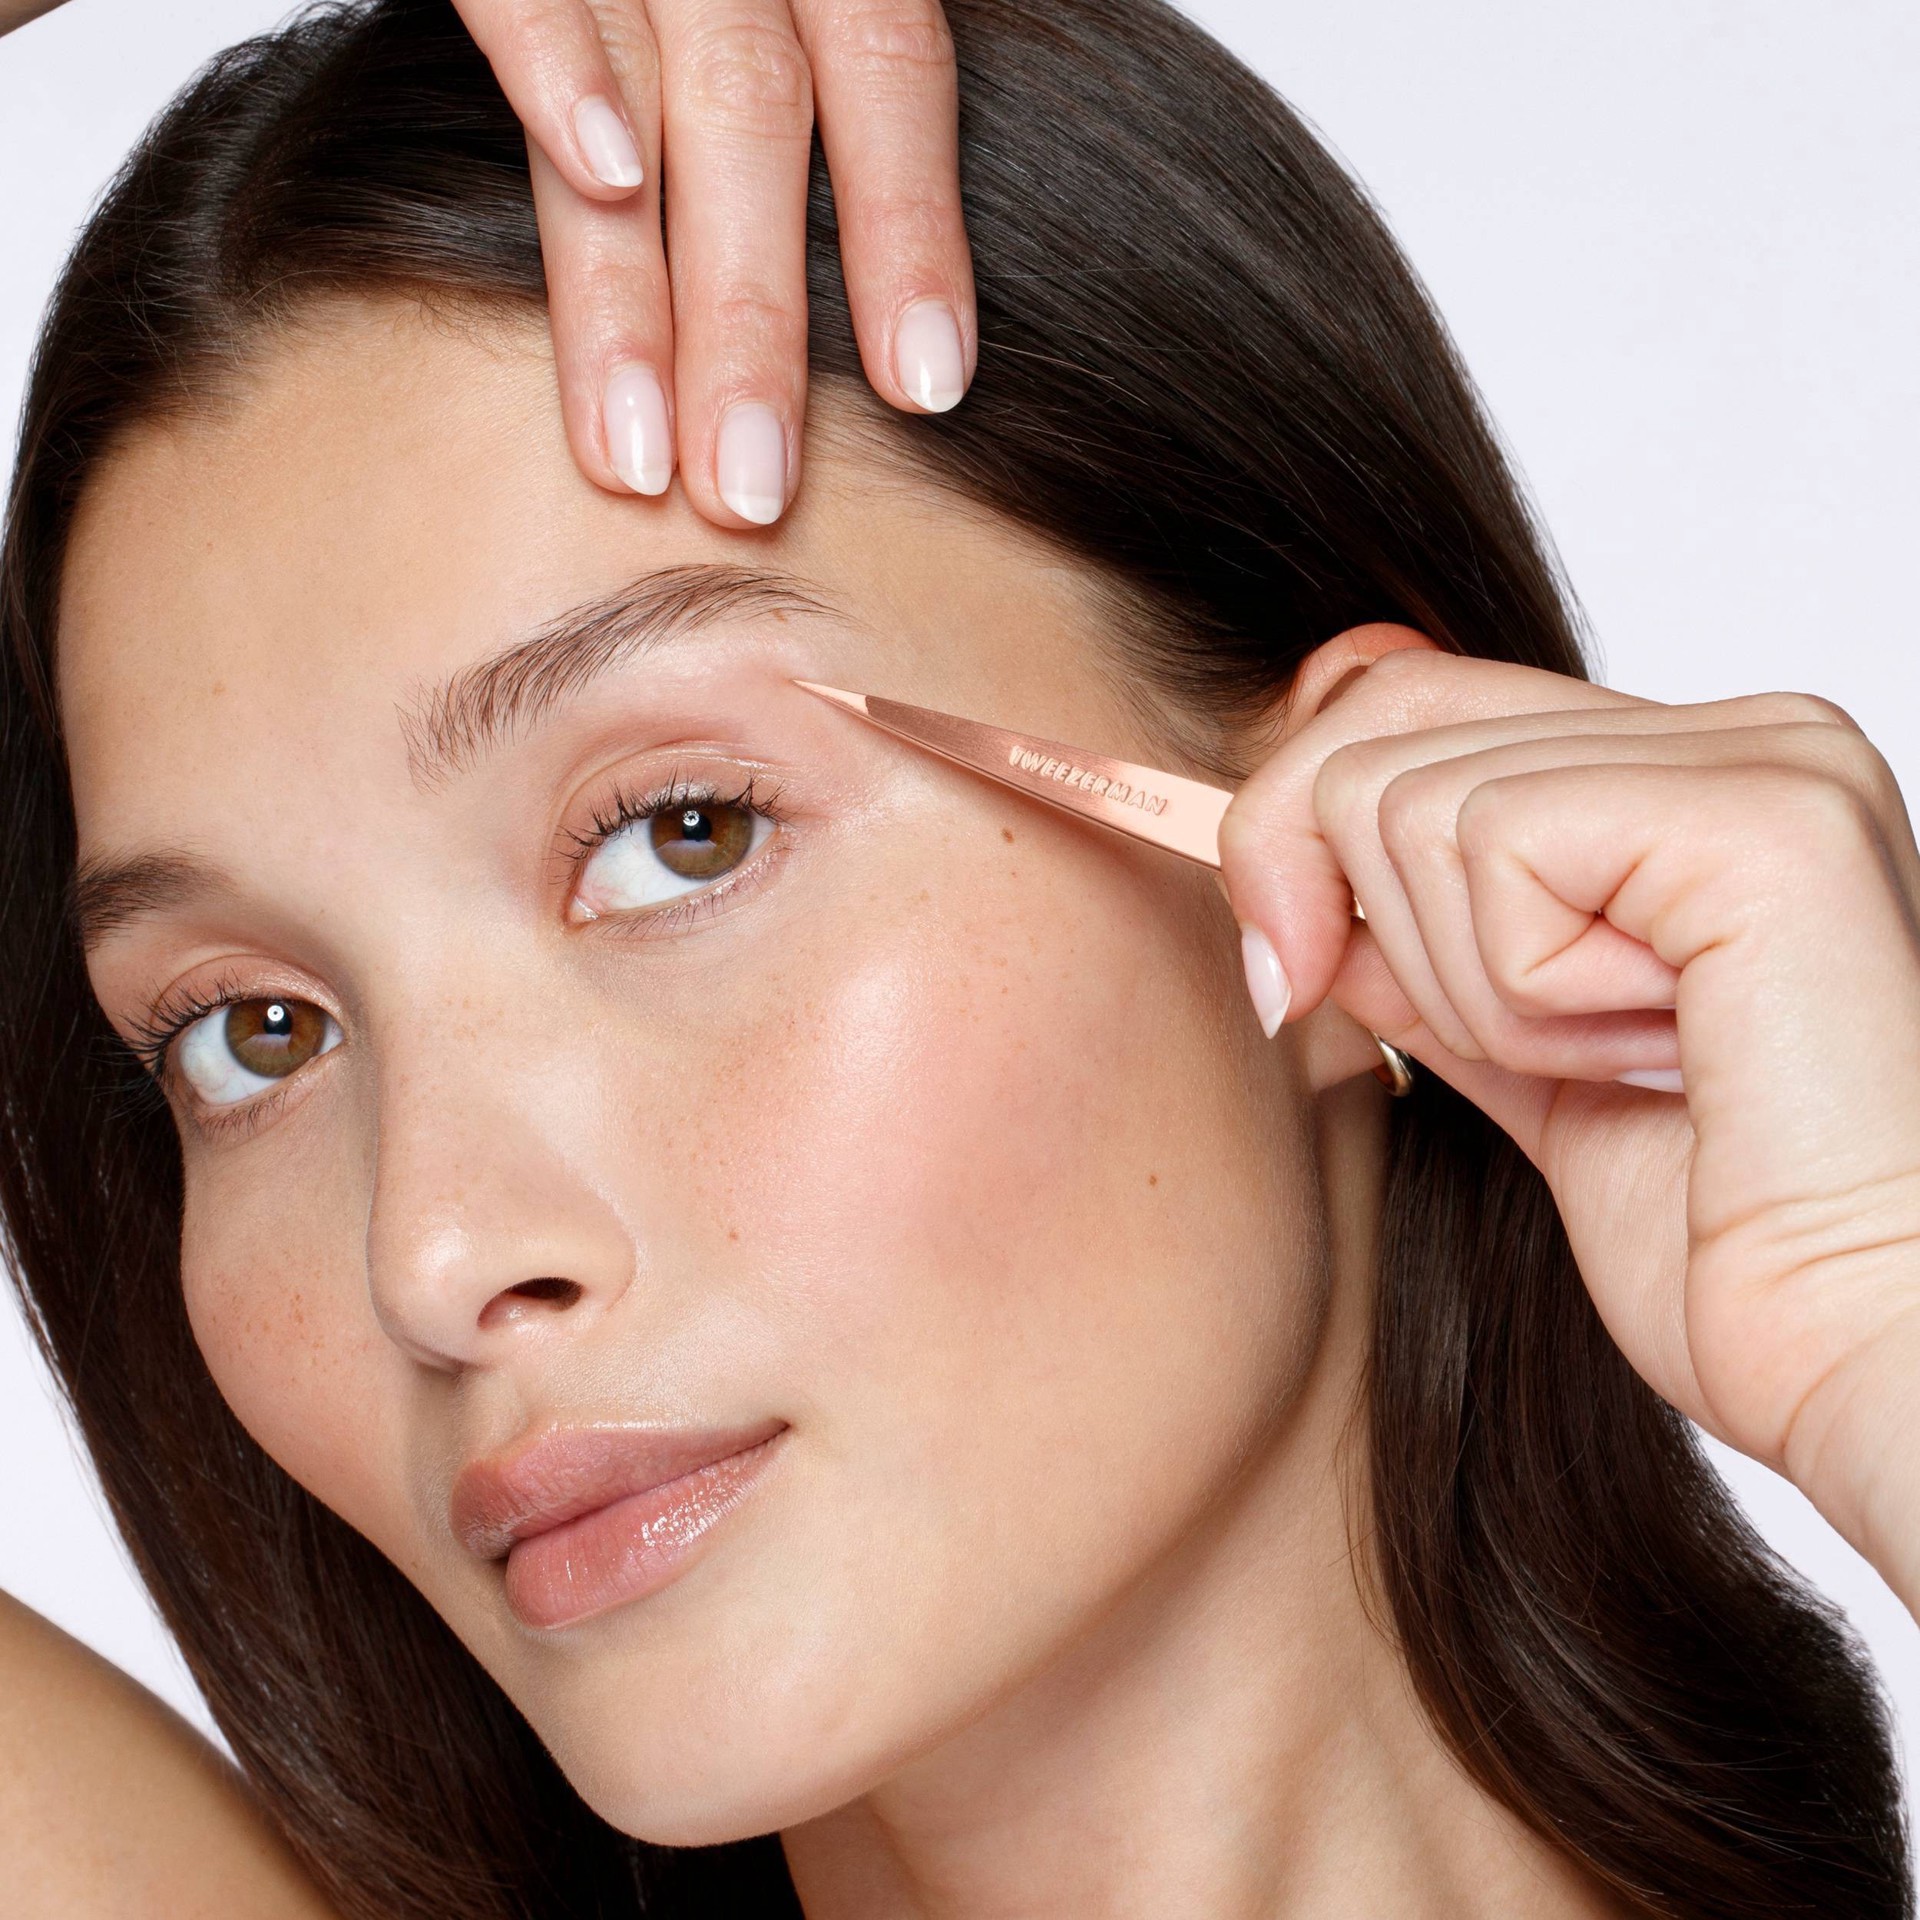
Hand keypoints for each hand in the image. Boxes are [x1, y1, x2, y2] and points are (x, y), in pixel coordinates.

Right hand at [453, 0, 973, 521]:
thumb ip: (826, 58)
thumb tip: (892, 255)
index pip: (895, 73)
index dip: (912, 231)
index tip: (926, 391)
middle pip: (764, 121)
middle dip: (755, 326)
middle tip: (751, 494)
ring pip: (648, 93)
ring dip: (636, 293)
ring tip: (636, 457)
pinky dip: (555, 68)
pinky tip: (597, 184)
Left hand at [1220, 629, 1919, 1605]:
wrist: (1862, 1362)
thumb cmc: (1736, 1250)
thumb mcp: (1523, 1072)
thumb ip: (1428, 964)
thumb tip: (1297, 897)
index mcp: (1692, 783)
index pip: (1411, 711)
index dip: (1301, 835)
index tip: (1287, 974)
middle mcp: (1742, 739)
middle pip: (1381, 732)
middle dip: (1382, 933)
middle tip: (1528, 1052)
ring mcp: (1764, 759)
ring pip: (1414, 801)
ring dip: (1477, 990)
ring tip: (1632, 1061)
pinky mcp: (1761, 816)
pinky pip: (1492, 841)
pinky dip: (1523, 990)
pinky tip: (1662, 1052)